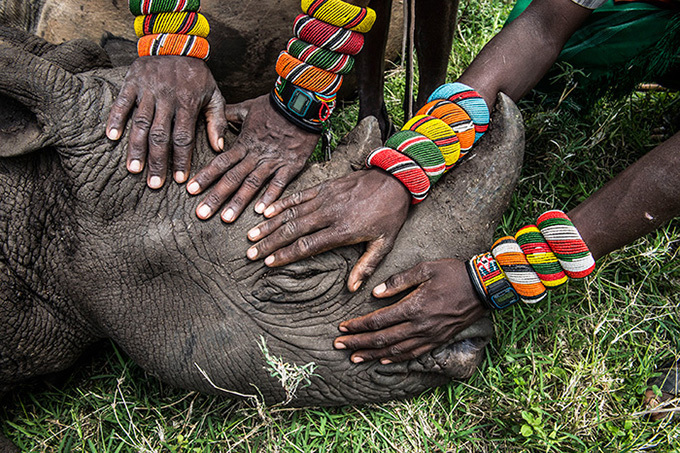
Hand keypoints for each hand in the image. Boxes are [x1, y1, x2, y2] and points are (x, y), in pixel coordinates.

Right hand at [106, 56, 226, 187]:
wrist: (176, 40)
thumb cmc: (196, 74)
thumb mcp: (214, 94)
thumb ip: (216, 121)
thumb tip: (219, 148)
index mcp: (188, 103)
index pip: (184, 137)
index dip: (181, 159)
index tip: (179, 180)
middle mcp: (167, 98)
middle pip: (161, 135)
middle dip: (158, 161)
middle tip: (154, 184)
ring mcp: (148, 90)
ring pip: (140, 123)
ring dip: (136, 148)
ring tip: (134, 169)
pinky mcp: (132, 81)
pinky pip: (122, 102)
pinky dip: (116, 119)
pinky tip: (112, 137)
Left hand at [187, 95, 319, 222]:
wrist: (301, 103)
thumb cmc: (275, 105)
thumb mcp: (248, 107)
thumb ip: (230, 114)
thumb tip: (216, 115)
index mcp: (244, 143)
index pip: (220, 162)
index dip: (205, 177)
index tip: (190, 190)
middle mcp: (255, 155)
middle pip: (232, 178)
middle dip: (216, 197)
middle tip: (201, 213)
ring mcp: (273, 162)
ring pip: (252, 184)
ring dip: (238, 202)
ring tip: (226, 219)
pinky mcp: (291, 165)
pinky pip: (279, 184)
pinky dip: (270, 197)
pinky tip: (261, 212)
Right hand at [246, 169, 410, 290]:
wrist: (395, 179)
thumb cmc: (390, 214)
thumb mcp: (384, 243)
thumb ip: (366, 266)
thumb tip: (352, 288)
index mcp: (343, 230)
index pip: (308, 245)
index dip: (286, 254)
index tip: (269, 262)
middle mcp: (329, 213)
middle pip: (293, 230)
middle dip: (270, 242)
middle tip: (251, 253)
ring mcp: (325, 198)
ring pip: (291, 213)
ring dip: (269, 225)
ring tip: (252, 236)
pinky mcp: (324, 187)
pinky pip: (298, 196)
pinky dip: (281, 203)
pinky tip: (265, 211)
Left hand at [333, 259, 487, 363]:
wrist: (483, 288)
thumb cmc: (453, 273)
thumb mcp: (425, 268)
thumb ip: (398, 281)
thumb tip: (375, 294)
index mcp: (414, 307)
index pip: (378, 321)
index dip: (358, 326)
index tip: (342, 327)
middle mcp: (420, 326)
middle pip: (382, 339)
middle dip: (358, 343)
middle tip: (338, 346)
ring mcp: (430, 336)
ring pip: (395, 351)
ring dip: (372, 355)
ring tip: (354, 358)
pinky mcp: (438, 340)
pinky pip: (413, 354)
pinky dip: (396, 359)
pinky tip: (383, 360)